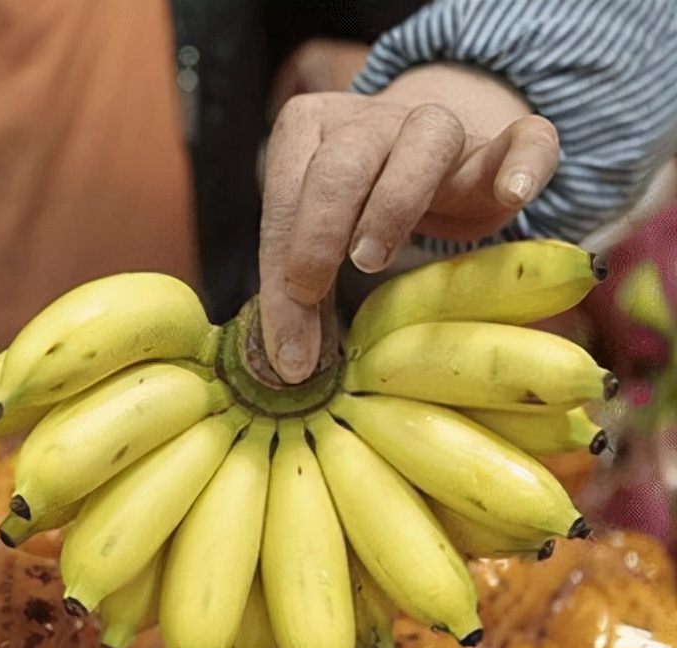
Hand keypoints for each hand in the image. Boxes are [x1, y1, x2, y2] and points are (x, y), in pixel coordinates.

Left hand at [258, 63, 559, 382]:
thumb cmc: (358, 204)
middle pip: (341, 163)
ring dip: (395, 201)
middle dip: (321, 231)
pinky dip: (523, 163)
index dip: (282, 268)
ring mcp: (437, 124)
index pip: (284, 196)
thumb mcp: (320, 242)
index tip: (290, 342)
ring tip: (371, 260)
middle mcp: (369, 120)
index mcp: (307, 130)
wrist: (430, 156)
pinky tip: (513, 195)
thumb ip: (301, 294)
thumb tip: (292, 368)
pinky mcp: (502, 143)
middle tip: (314, 290)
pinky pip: (526, 138)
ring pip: (425, 137)